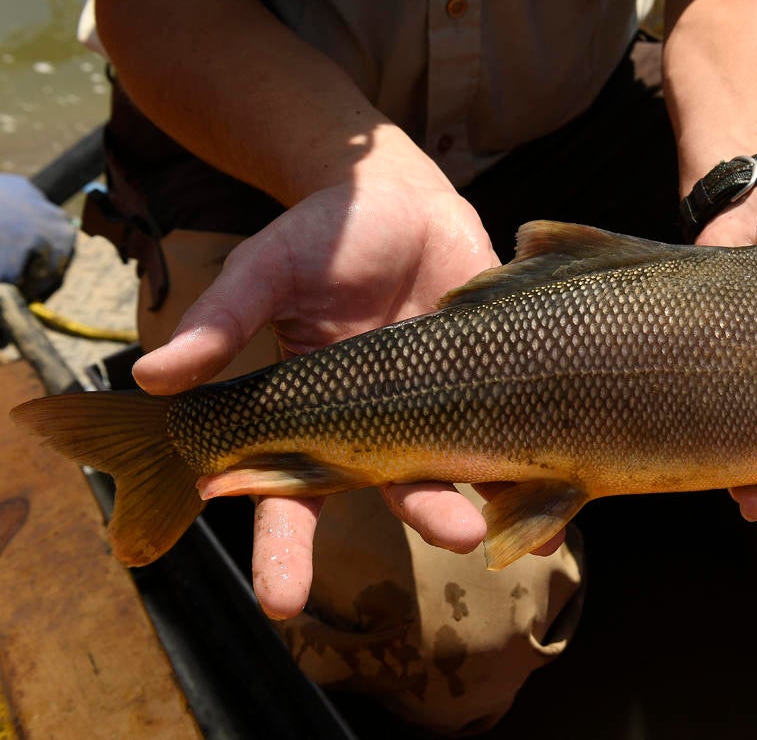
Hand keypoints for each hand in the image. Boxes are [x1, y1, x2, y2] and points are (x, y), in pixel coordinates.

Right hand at [131, 179, 520, 617]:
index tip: (281, 602)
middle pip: (397, 488)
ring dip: (493, 491)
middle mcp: (381, 422)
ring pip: (465, 465)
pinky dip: (540, 467)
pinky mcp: (497, 376)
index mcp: (314, 414)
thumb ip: (222, 320)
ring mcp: (443, 402)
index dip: (285, 550)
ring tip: (522, 508)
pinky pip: (518, 429)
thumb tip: (153, 376)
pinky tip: (561, 499)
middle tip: (455, 537)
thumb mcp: (266, 268)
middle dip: (427, 517)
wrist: (395, 195)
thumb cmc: (319, 235)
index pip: (290, 495)